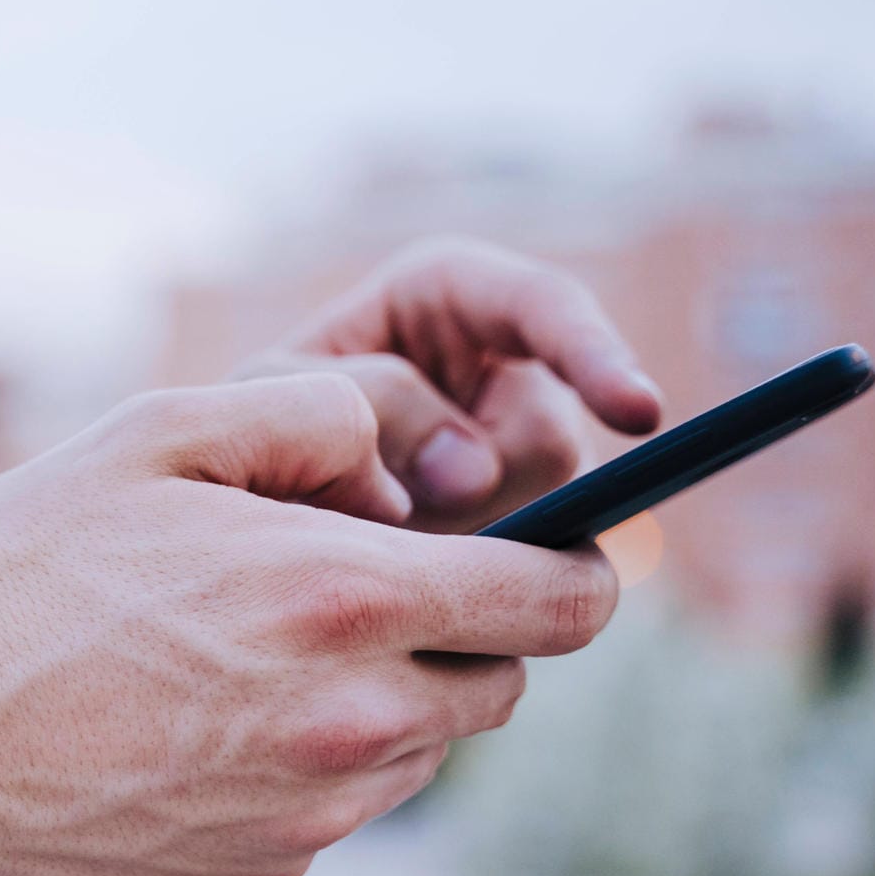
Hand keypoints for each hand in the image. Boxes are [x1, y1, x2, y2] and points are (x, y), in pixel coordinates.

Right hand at [0, 374, 619, 875]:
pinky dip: (309, 765)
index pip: (561, 602)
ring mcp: (310, 821)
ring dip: (382, 697)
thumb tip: (403, 442)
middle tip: (352, 588)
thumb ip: (307, 411)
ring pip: (422, 752)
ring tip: (251, 652)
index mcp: (341, 601)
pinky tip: (202, 726)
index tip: (553, 552)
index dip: (576, 568)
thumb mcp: (147, 439)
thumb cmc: (8, 580)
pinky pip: (338, 814)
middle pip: (499, 685)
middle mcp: (350, 725)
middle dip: (459, 631)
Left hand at [239, 237, 663, 534]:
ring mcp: (516, 456)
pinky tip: (418, 575)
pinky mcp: (519, 527)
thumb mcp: (278, 390)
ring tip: (375, 531)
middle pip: (549, 439)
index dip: (595, 355)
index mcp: (450, 295)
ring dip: (464, 539)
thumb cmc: (250, 416)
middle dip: (481, 488)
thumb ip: (366, 404)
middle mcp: (502, 369)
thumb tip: (474, 473)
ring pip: (548, 512)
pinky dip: (471, 580)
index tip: (639, 417)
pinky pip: (527, 568)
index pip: (544, 307)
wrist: (235, 495)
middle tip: (386, 508)